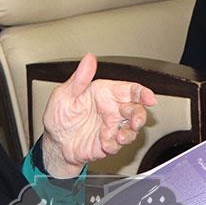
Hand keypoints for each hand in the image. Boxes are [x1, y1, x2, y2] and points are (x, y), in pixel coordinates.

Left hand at [40, 54, 156, 177]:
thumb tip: (89, 59)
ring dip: (129, 133)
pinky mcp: (110, 143)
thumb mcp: (64, 95)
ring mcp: (112, 127)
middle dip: (140, 116)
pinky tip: (105, 144)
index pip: (129, 89)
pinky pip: (119, 145)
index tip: (149, 98)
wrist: (55, 144)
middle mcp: (111, 109)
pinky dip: (115, 145)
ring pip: (132, 129)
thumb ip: (79, 79)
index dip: (142, 93)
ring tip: (119, 137)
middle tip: (135, 122)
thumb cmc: (58, 117)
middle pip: (136, 109)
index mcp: (104, 93)